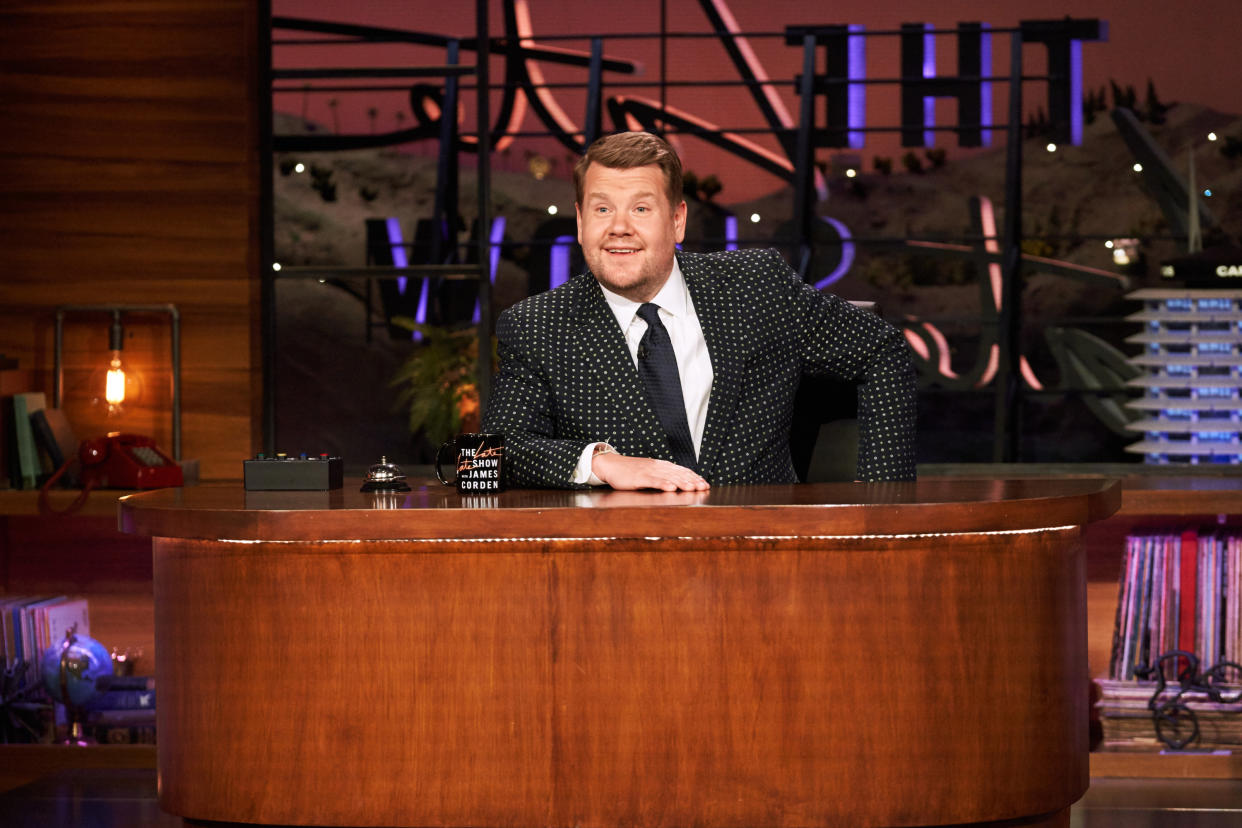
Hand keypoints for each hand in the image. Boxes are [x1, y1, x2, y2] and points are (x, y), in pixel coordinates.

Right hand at [592, 452, 709, 491]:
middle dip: (692, 481)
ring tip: (693, 488)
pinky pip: (653, 481)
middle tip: (704, 487)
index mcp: (661, 465)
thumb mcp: (650, 470)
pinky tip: (671, 488)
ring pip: (668, 477)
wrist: (611, 465)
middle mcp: (657, 467)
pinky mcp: (639, 478)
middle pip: (678, 473)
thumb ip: (663, 474)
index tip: (705, 483)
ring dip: (682, 482)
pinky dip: (663, 484)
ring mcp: (648, 472)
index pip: (682, 470)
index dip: (694, 477)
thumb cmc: (631, 470)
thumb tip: (678, 480)